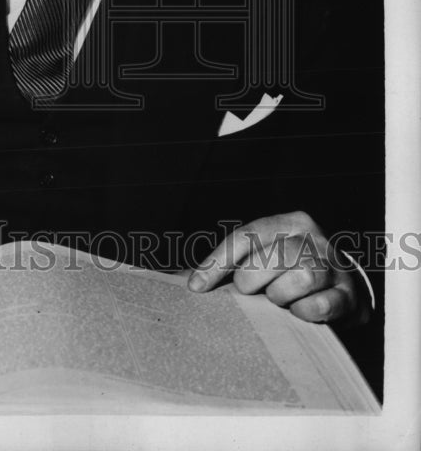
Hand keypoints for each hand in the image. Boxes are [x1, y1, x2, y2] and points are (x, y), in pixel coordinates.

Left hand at [187, 210, 369, 325]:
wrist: (343, 289)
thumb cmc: (290, 272)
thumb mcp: (264, 257)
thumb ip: (230, 264)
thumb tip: (183, 279)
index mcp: (289, 222)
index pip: (248, 236)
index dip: (218, 261)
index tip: (196, 287)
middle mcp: (314, 238)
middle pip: (275, 254)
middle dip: (252, 279)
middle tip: (249, 292)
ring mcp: (335, 265)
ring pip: (303, 275)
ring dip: (281, 295)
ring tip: (277, 301)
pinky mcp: (350, 296)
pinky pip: (323, 304)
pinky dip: (306, 312)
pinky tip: (299, 313)